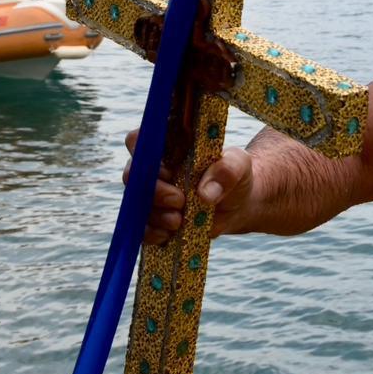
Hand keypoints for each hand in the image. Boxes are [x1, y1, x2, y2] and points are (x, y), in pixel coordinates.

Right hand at [123, 128, 254, 242]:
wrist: (240, 203)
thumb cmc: (235, 175)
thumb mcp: (238, 165)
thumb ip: (226, 170)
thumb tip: (204, 194)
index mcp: (168, 146)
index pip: (139, 140)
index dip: (144, 154)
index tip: (168, 169)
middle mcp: (154, 169)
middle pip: (132, 175)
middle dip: (154, 190)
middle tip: (180, 200)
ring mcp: (153, 196)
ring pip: (136, 204)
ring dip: (156, 215)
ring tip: (180, 220)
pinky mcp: (156, 220)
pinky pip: (142, 229)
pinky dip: (153, 234)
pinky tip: (171, 234)